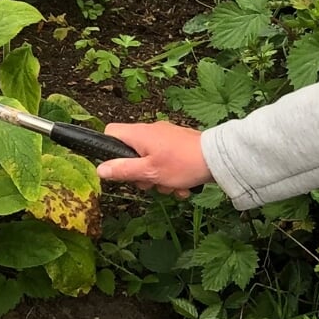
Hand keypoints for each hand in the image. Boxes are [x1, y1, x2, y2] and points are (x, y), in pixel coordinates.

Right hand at [94, 121, 211, 198]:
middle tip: (150, 183)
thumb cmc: (183, 163)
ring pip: (150, 161)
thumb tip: (100, 169)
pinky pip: (167, 162)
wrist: (218, 159)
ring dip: (158, 179)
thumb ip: (123, 170)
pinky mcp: (179, 146)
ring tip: (171, 186)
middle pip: (131, 153)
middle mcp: (151, 132)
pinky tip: (182, 186)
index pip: (111, 132)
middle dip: (140, 173)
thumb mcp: (149, 171)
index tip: (119, 168)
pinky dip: (172, 176)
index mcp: (139, 134)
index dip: (109, 150)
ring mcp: (166, 138)